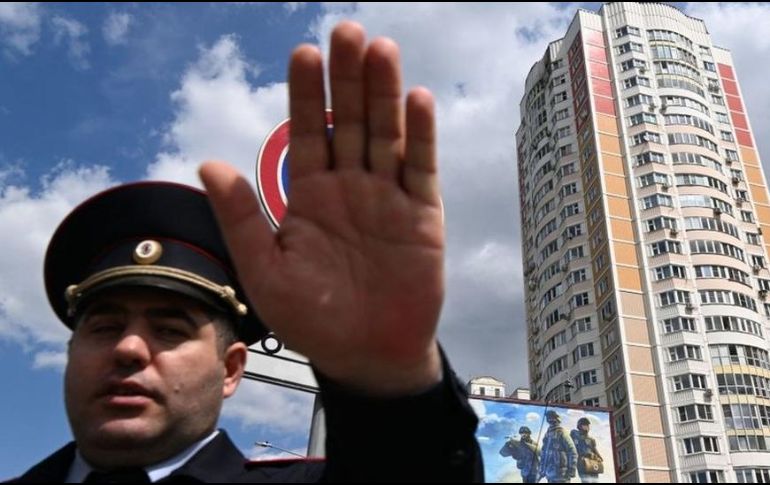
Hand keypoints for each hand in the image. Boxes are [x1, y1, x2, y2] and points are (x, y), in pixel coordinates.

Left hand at [199, 21, 442, 395]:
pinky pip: (420, 169)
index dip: (306, 95)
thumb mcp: (265, 271)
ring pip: (386, 135)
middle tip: (346, 31)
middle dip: (347, 79)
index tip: (304, 54)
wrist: (366, 355)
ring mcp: (388, 197)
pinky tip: (415, 100)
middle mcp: (350, 186)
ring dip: (384, 94)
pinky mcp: (422, 216)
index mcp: (310, 195)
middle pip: (349, 121)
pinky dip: (419, 137)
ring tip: (380, 50)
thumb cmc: (313, 319)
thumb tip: (207, 163)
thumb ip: (241, 218)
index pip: (306, 133)